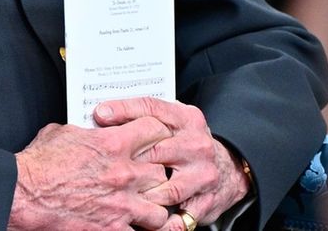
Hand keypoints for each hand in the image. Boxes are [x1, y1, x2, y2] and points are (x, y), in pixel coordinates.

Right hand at [8, 118, 173, 229]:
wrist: (23, 195)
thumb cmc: (37, 165)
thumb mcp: (61, 133)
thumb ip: (85, 131)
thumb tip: (92, 130)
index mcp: (112, 144)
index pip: (155, 130)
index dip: (156, 133)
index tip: (153, 139)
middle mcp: (123, 173)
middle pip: (163, 171)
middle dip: (155, 174)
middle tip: (145, 176)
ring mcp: (122, 204)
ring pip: (162, 208)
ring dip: (153, 207)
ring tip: (142, 206)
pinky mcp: (113, 229)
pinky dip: (137, 230)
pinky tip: (129, 226)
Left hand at [93, 97, 251, 228]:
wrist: (228, 166)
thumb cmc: (186, 141)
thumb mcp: (169, 119)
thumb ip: (138, 115)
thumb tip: (101, 114)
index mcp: (186, 119)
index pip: (152, 109)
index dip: (123, 110)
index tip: (99, 115)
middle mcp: (197, 145)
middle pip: (154, 150)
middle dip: (128, 159)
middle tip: (104, 165)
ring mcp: (203, 174)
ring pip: (166, 188)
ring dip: (142, 193)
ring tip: (120, 195)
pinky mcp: (206, 201)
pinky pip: (178, 215)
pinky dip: (160, 219)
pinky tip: (144, 219)